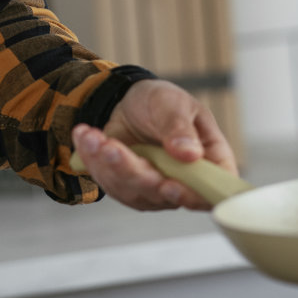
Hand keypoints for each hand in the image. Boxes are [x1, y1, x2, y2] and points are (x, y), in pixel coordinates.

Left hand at [71, 79, 237, 210]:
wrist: (131, 100)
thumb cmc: (163, 102)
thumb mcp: (174, 104)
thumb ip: (181, 129)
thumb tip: (189, 154)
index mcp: (209, 161)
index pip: (210, 192)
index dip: (193, 196)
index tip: (168, 185)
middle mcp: (183, 182)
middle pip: (163, 194)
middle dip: (134, 172)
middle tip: (112, 148)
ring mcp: (154, 189)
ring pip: (131, 190)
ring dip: (108, 164)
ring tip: (93, 136)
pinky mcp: (127, 187)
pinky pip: (109, 182)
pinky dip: (94, 160)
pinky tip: (86, 137)